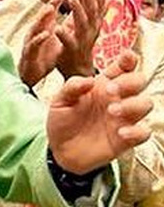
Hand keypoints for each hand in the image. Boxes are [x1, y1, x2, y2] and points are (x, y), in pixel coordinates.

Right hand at [19, 0, 66, 86]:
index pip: (51, 11)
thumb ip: (67, 26)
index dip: (58, 0)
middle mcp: (37, 32)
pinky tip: (46, 33)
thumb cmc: (45, 56)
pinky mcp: (30, 53)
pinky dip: (39, 38)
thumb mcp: (58, 40)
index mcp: (45, 28)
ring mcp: (32, 41)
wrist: (32, 75)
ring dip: (43, 17)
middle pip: (43, 15)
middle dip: (51, 3)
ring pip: (36, 27)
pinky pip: (34, 44)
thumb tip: (79, 15)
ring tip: (51, 8)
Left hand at [46, 50, 152, 173]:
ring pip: (146, 104)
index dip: (129, 59)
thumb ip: (71, 87)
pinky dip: (137, 131)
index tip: (127, 56)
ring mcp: (124, 118)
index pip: (122, 67)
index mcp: (102, 85)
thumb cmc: (62, 120)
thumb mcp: (59, 101)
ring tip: (111, 111)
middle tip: (110, 90)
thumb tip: (89, 80)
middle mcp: (117, 98)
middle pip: (139, 81)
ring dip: (133, 105)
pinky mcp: (127, 139)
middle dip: (130, 82)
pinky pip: (144, 132)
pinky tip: (121, 132)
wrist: (60, 150)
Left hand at [55, 0, 105, 77]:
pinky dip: (63, 34)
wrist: (78, 70)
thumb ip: (96, 10)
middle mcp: (91, 30)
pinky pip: (68, 42)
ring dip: (77, 11)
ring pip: (81, 25)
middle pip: (92, 11)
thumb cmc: (82, 44)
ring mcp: (82, 41)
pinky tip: (57, 27)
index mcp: (94, 22)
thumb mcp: (91, 26)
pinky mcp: (71, 51)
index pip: (98, 3)